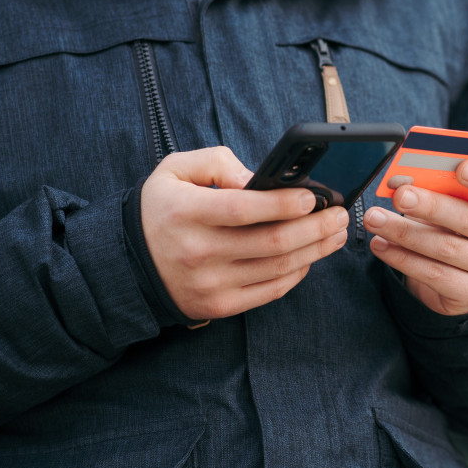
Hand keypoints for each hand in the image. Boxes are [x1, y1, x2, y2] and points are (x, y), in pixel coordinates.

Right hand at [140, 147, 349, 320]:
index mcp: (186, 213)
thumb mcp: (175, 170)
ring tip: (336, 233)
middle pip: (271, 242)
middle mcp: (198, 252)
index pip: (243, 209)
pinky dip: (296, 273)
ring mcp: (210, 283)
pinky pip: (269, 291)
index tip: (313, 196)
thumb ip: (216, 162)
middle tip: (339, 214)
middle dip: (315, 227)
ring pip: (277, 268)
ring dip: (315, 250)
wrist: (128, 264)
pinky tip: (311, 256)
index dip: (282, 203)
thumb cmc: (162, 209)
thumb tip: (256, 177)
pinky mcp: (219, 305)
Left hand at [363, 160, 467, 315]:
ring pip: (447, 248)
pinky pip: (435, 275)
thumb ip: (440, 187)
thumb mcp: (456, 201)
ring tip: (375, 219)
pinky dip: (403, 259)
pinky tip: (381, 245)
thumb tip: (403, 178)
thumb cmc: (456, 223)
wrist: (461, 273)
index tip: (461, 167)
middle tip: (400, 195)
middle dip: (431, 206)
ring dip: (405, 232)